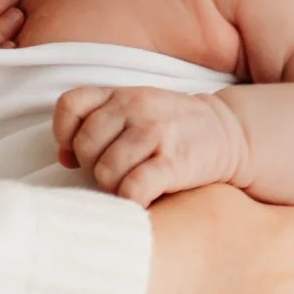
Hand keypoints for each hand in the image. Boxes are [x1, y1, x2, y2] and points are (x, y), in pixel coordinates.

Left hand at [55, 85, 246, 205]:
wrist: (229, 132)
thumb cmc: (171, 128)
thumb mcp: (133, 112)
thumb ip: (97, 125)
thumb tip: (64, 157)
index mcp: (120, 94)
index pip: (70, 105)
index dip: (64, 133)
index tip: (76, 152)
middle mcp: (135, 108)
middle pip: (86, 145)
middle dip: (93, 167)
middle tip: (113, 173)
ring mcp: (156, 133)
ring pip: (106, 170)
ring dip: (113, 187)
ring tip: (130, 185)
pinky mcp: (174, 162)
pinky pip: (134, 188)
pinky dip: (132, 200)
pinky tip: (142, 198)